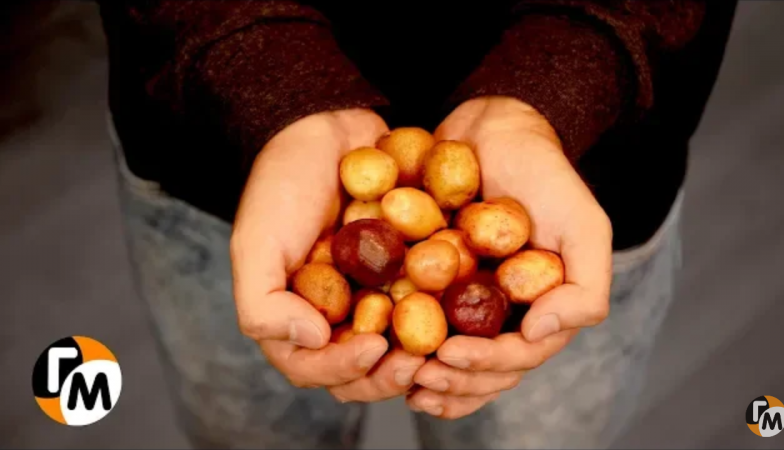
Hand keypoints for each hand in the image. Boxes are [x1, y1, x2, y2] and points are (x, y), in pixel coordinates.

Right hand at [230, 109, 425, 402]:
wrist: (325, 126)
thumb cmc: (282, 184)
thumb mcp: (255, 243)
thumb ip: (263, 306)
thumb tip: (313, 341)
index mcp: (295, 318)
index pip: (316, 367)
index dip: (344, 369)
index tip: (373, 348)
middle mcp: (337, 314)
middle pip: (365, 369)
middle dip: (390, 373)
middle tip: (417, 362)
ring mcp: (375, 294)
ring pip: (402, 346)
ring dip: (422, 354)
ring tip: (445, 346)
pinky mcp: (409, 270)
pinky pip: (431, 302)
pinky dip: (445, 312)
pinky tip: (462, 308)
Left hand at [407, 96, 612, 418]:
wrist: (494, 131)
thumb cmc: (544, 173)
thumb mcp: (583, 224)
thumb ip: (585, 285)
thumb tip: (542, 335)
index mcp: (543, 309)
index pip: (519, 356)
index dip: (486, 364)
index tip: (449, 355)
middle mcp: (506, 314)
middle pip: (483, 370)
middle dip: (453, 381)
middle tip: (417, 375)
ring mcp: (469, 301)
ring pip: (452, 360)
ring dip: (430, 380)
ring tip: (400, 378)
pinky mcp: (434, 283)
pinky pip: (420, 325)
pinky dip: (405, 349)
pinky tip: (385, 356)